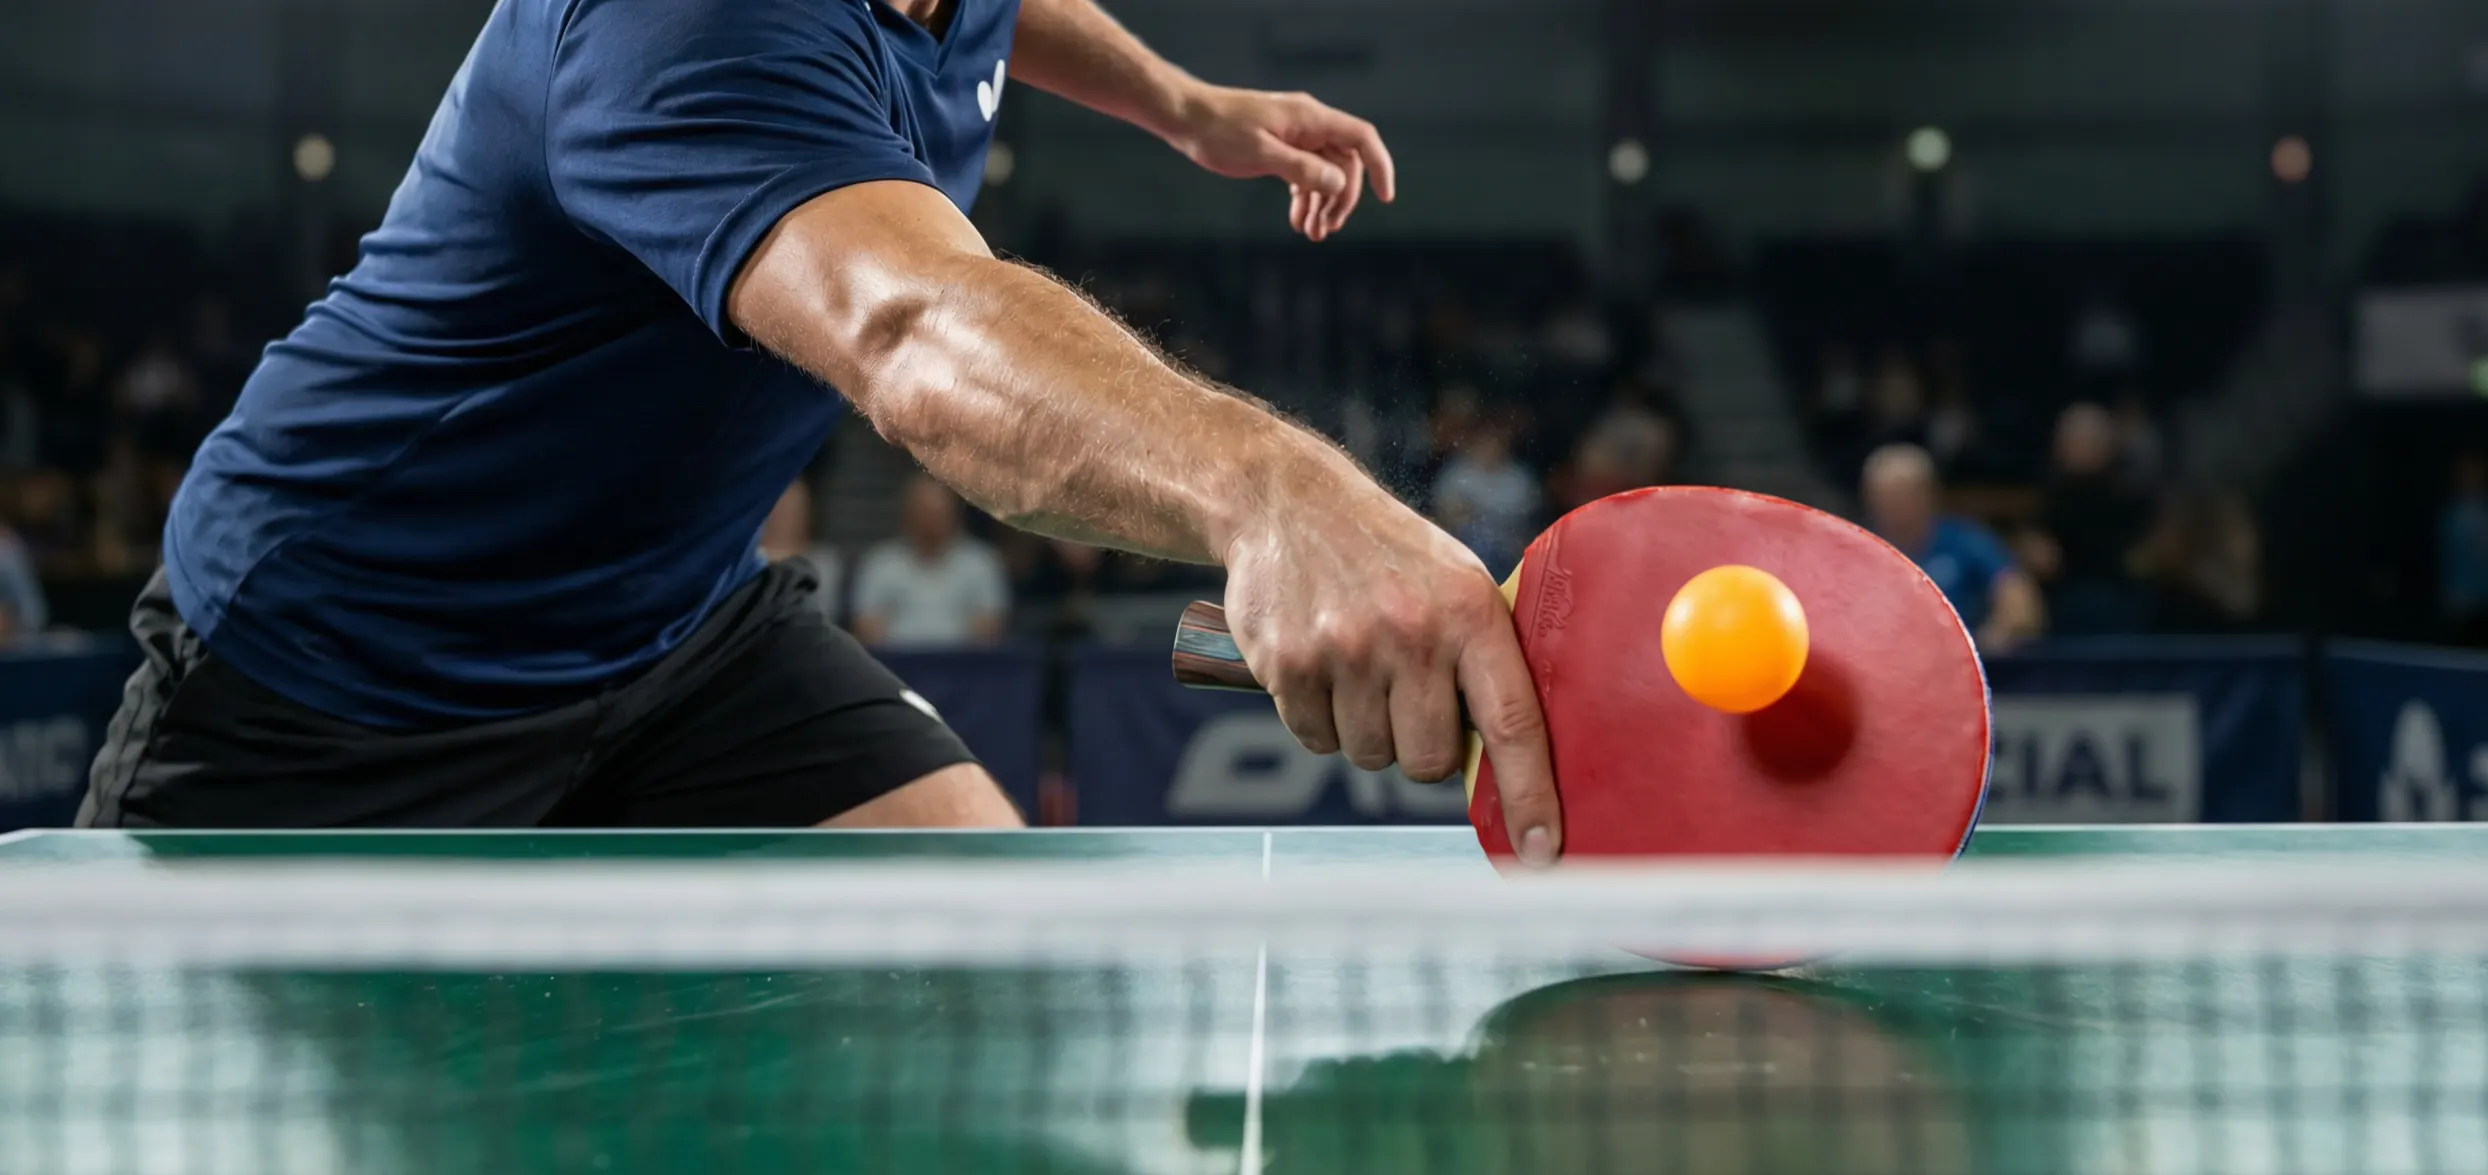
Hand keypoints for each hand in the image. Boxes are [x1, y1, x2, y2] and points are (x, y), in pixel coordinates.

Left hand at [1160, 84, 1395, 241]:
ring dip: (1323, 204)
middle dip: (1342, 198)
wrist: (1186, 118)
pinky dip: (1305, 198)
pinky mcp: (1281, 148)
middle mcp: (1308, 125)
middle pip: (1345, 163)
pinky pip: (1305, 174)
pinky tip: (1298, 222)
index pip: (1361, 138)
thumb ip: (1301, 170)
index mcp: (1310, 119)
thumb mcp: (1261, 153)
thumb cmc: (1219, 132)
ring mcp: (1296, 137)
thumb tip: (1339, 184)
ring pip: (1325, 173)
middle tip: (1326, 230)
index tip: (1385, 198)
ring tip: (1313, 234)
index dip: (1379, 166)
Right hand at [1219, 470, 1561, 865]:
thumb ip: (1484, 660)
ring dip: (1366, 730)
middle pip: (1430, 761)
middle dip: (1420, 746)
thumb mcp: (1456, 582)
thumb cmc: (1389, 555)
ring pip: (1371, 756)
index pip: (1513, 724)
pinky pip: (1315, 741)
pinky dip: (1318, 719)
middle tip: (1406, 694)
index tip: (1543, 854)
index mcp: (1471, 613)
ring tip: (1358, 666)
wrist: (1288, 503)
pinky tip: (1319, 665)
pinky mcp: (1289, 664)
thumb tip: (1515, 761)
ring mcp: (1347, 650)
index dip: (1532, 796)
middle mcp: (1412, 633)